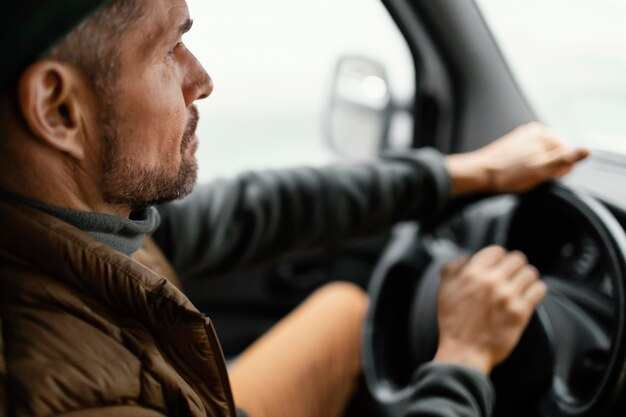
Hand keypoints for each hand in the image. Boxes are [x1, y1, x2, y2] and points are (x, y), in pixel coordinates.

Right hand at [432, 246, 545, 373]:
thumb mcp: (444, 290)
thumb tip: (467, 257)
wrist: (463, 352)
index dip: (498, 257)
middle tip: (511, 276)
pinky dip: (536, 290)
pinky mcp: (520, 312)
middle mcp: (490, 282)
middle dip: (514, 267)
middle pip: (517, 259)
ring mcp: (507, 297)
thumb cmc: (453, 322)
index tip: (499, 266)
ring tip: (521, 286)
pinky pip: (539, 289)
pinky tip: (529, 295)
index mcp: (471, 273)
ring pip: (530, 273)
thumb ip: (453, 267)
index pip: (496, 251)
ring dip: (526, 278)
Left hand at [446, 122, 589, 196]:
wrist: (479, 173)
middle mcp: (534, 131)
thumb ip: (564, 159)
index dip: (560, 170)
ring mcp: (524, 136)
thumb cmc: (507, 174)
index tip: (546, 177)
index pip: (568, 154)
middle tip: (532, 177)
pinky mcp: (515, 143)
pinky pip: (531, 156)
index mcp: (544, 134)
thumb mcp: (541, 170)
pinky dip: (528, 165)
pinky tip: (517, 171)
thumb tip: (586, 151)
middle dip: (549, 168)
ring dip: (538, 167)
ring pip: (543, 156)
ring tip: (522, 174)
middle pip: (556, 154)